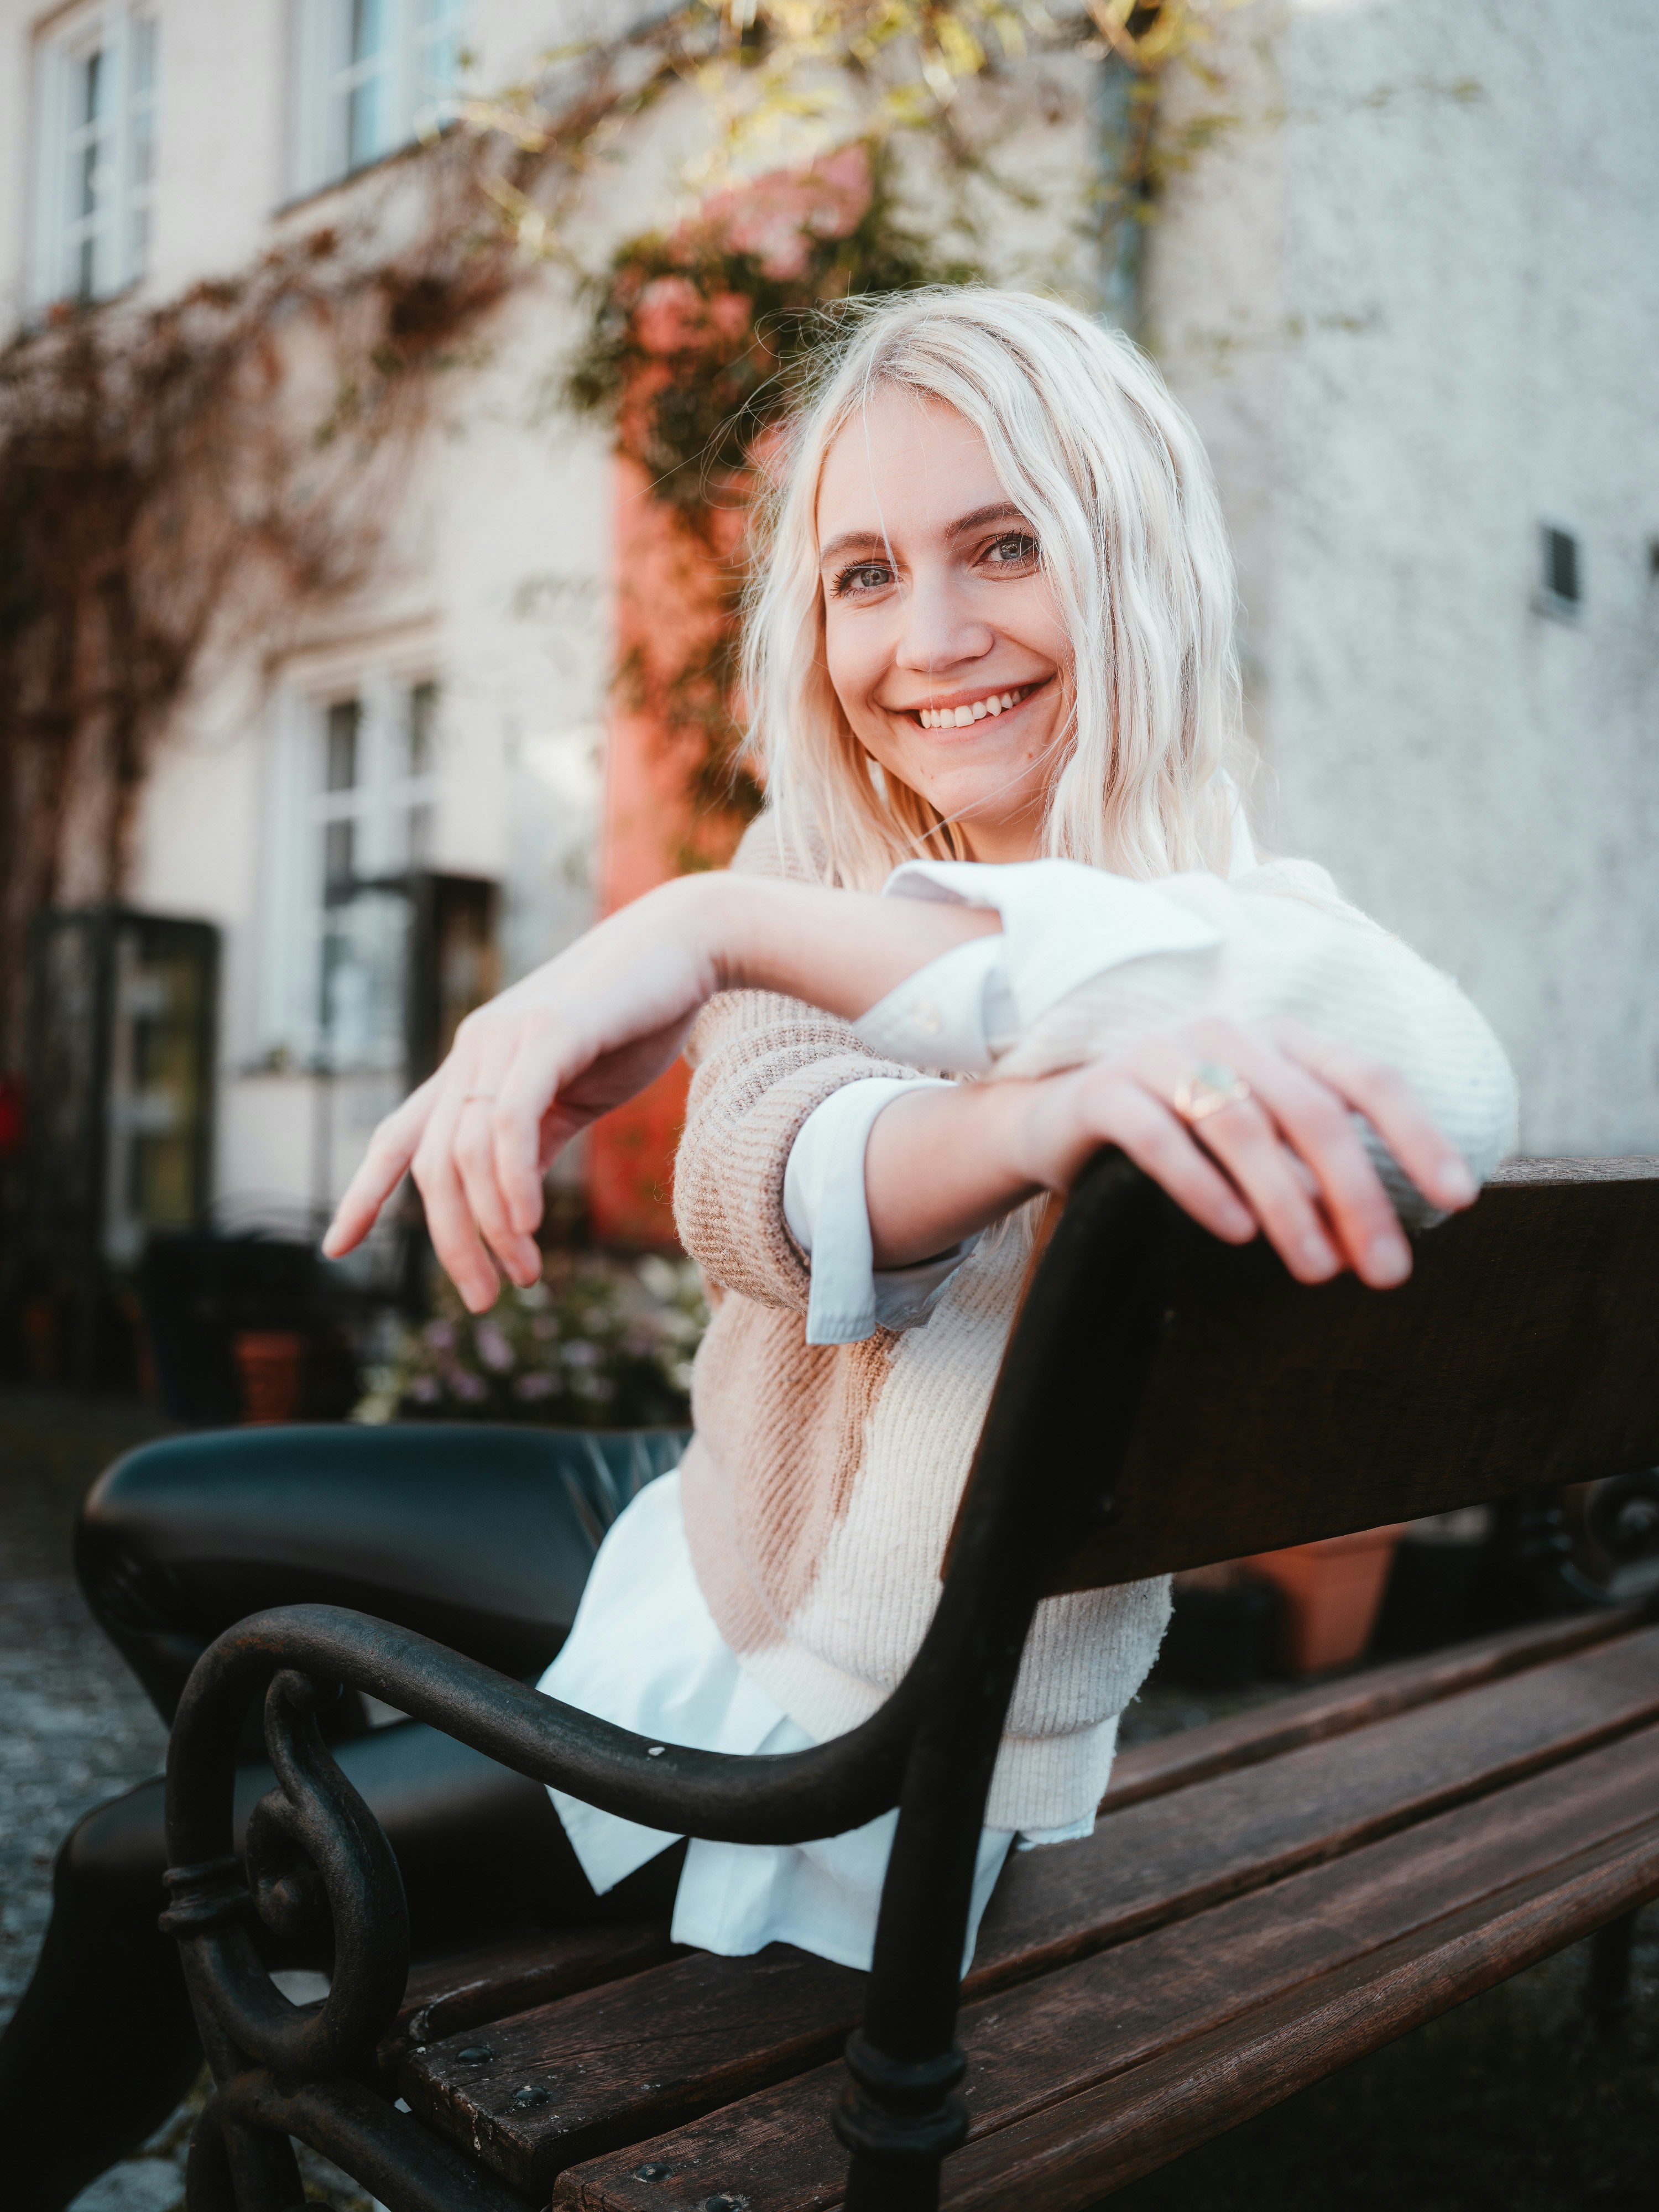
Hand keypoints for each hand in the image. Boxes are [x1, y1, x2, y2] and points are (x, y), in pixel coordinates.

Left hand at [323, 870, 999, 1310]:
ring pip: (465, 1150)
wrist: (689, 945)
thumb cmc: (637, 1020)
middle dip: (450, 1241)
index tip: (337, 1246)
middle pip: (431, 1162)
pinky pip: (508, 1120)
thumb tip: (506, 1206)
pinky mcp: (548, 1033)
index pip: (401, 1134)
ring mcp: (506, 1037)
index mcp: (475, 1063)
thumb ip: (534, 1140)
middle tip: (483, 1298)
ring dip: (490, 1226)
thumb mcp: (574, 1094)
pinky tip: (528, 1223)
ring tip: (522, 1274)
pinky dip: (510, 1180)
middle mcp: (475, 1048)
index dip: (364, 1190)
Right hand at [1009, 1015, 1477, 1287]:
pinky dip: (1204, 1186)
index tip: (1458, 1199)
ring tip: (1317, 1267)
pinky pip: (1161, 1137)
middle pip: (1312, 1112)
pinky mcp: (1106, 1089)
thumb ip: (1313, 1170)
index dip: (1418, 1136)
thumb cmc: (1176, 1137)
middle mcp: (1228, 1034)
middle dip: (1359, 1196)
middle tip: (1386, 1272)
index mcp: (1280, 1041)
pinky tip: (1235, 1230)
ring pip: (1241, 1124)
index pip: (1367, 1078)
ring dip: (1287, 1202)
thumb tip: (1378, 1238)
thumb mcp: (1255, 1142)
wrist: (1054, 1122)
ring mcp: (1162, 1054)